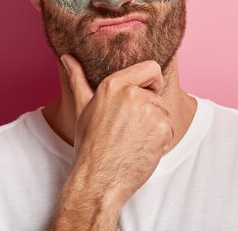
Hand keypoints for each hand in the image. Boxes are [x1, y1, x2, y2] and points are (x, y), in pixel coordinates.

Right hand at [61, 54, 173, 207]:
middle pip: (157, 95)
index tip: (147, 93)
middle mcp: (132, 93)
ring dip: (155, 127)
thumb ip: (78, 79)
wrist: (98, 180)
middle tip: (129, 130)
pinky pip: (170, 129)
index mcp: (113, 84)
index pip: (152, 67)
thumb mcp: (83, 108)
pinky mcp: (161, 128)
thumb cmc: (90, 146)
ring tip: (133, 141)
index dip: (152, 81)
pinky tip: (142, 150)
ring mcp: (149, 110)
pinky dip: (161, 141)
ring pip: (164, 113)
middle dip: (149, 111)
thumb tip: (67, 57)